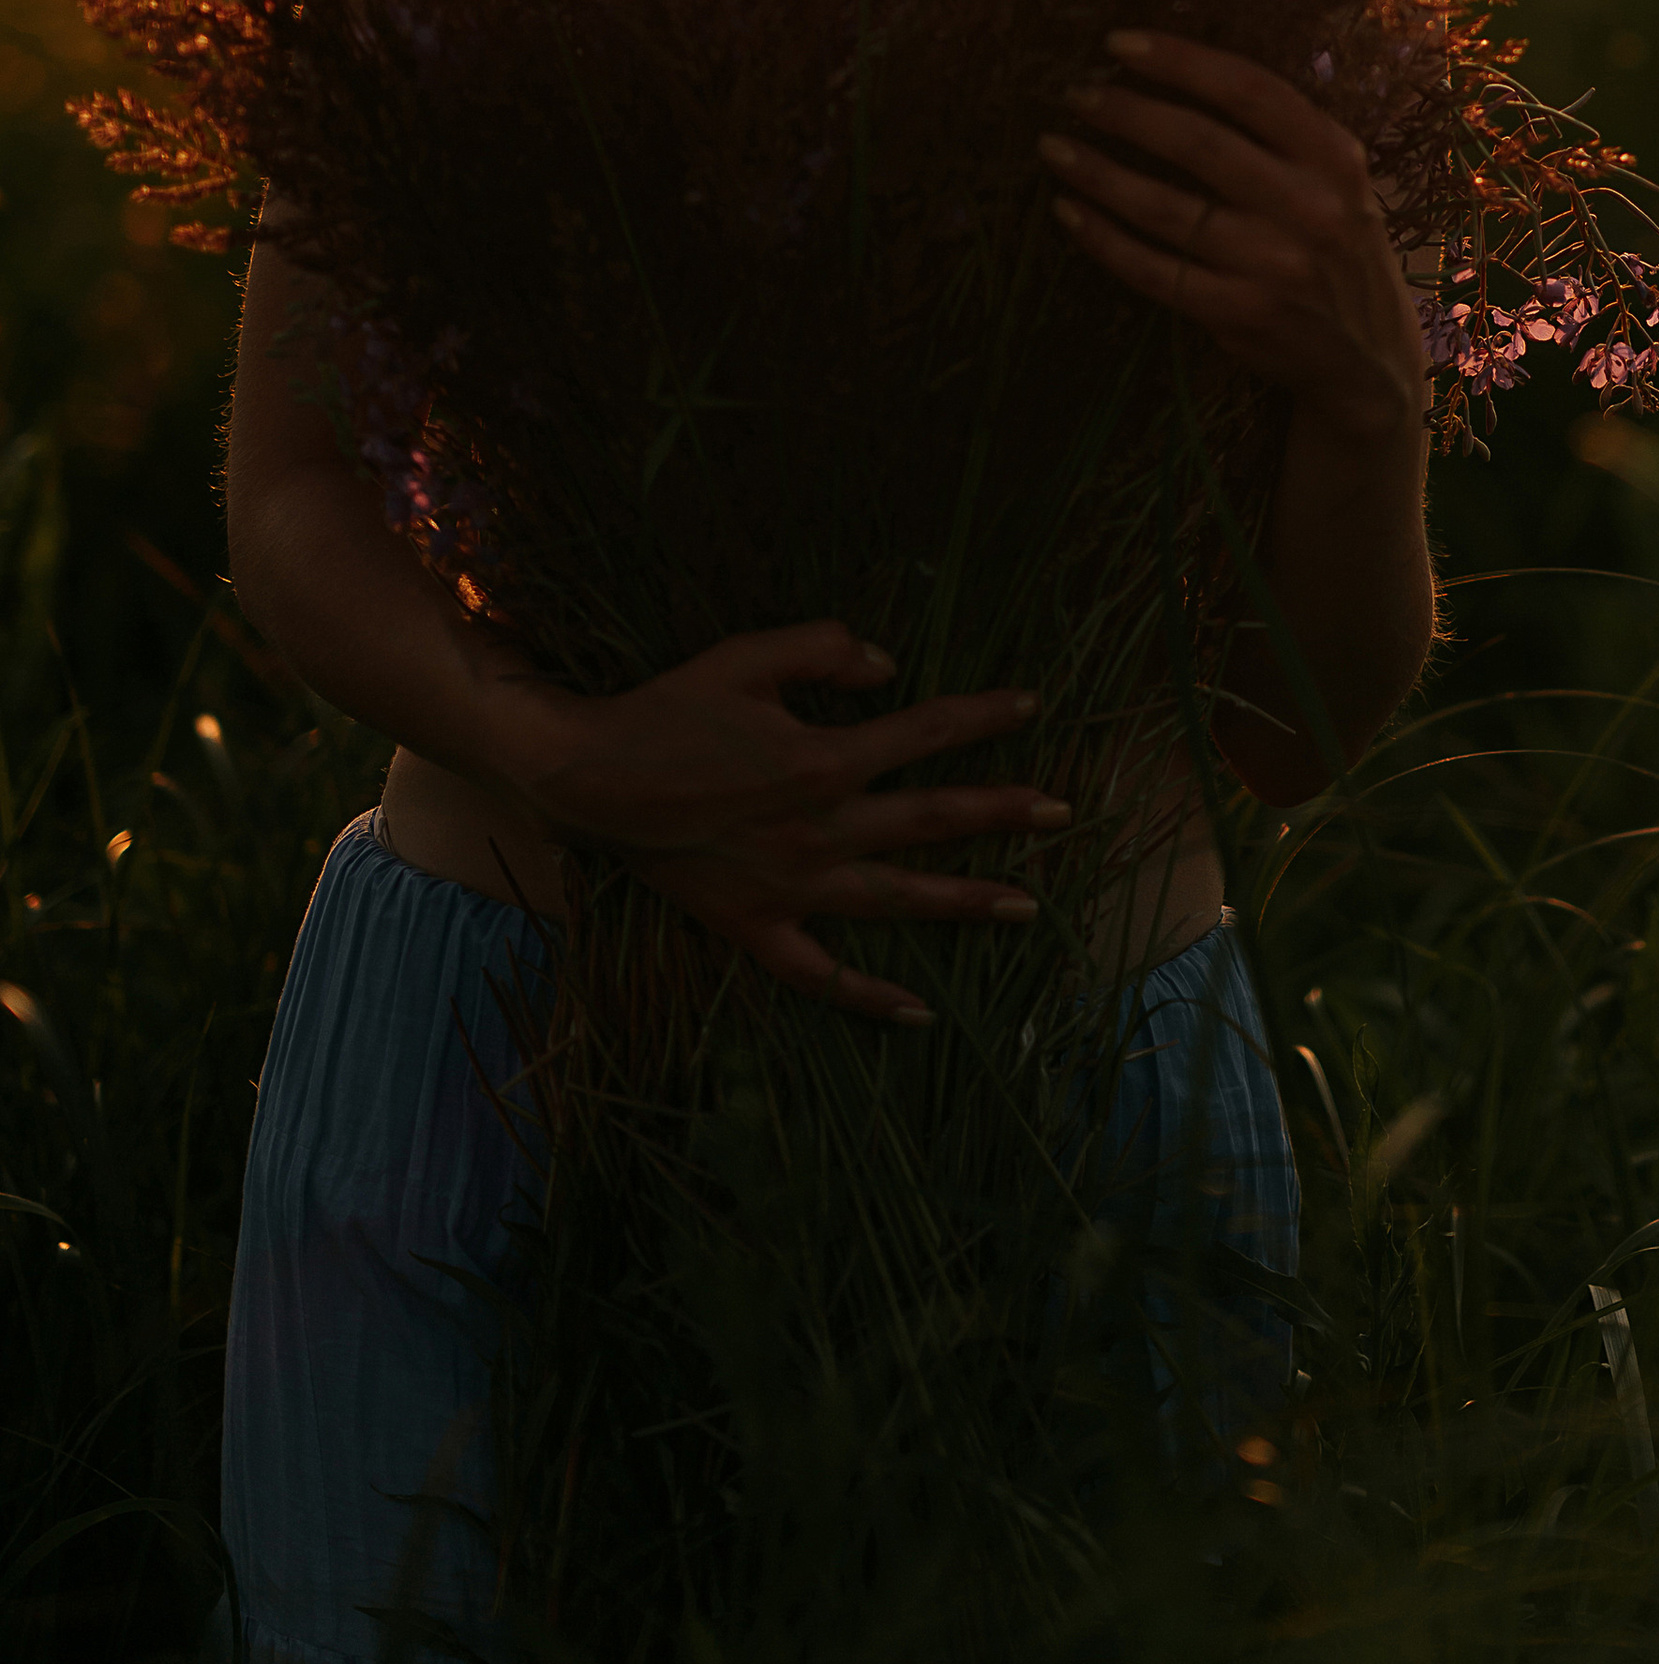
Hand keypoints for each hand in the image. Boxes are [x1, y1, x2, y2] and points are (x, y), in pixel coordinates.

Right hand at [499, 621, 1068, 1020]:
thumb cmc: (668, 709)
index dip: (982, 717)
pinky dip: (870, 998)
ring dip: (965, 903)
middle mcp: (821, 830)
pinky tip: (919, 1014)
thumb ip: (825, 649)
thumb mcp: (747, 655)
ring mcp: (792, 887)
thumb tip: (890, 667)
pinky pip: (822, 975)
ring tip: (1027, 907)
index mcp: (823, 760)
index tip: (1032, 706)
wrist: (589, 777)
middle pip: (933, 821)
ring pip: (898, 901)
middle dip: (1004, 813)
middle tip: (1064, 813)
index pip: (926, 733)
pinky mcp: (756, 927)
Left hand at [1039, 28, 1427, 458]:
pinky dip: (1103, 239)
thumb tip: (1177, 72)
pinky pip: (1153, 269)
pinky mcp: (1241, 313)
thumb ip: (1281, 134)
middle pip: (1197, 142)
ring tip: (1054, 148)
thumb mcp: (1336, 179)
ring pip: (1164, 207)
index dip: (1179, 60)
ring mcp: (1274, 264)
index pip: (1249, 89)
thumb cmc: (1337, 246)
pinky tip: (1069, 211)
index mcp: (1334, 156)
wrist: (1370, 357)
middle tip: (1077, 95)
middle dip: (1125, 111)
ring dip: (1098, 172)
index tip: (1118, 44)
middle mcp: (1310, 206)